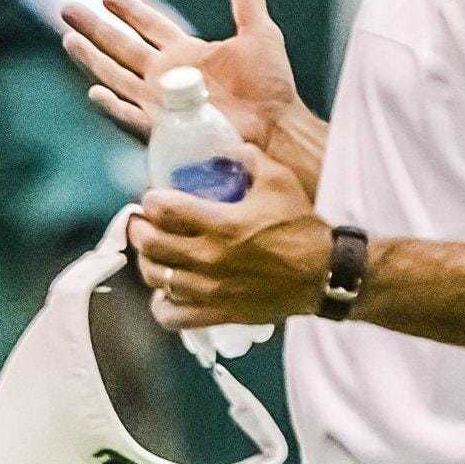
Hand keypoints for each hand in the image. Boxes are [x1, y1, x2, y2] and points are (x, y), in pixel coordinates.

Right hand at [61, 0, 301, 148]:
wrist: (277, 126)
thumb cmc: (271, 86)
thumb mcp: (260, 35)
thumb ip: (247, 1)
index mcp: (186, 52)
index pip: (149, 27)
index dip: (129, 12)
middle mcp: (167, 76)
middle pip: (121, 47)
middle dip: (94, 29)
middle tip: (67, 9)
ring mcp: (162, 101)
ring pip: (116, 76)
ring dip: (91, 59)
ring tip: (68, 39)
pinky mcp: (164, 126)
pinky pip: (132, 115)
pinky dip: (113, 106)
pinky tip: (95, 92)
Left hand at [127, 142, 328, 328]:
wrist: (324, 274)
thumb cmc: (301, 227)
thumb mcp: (278, 179)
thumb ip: (247, 157)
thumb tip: (225, 147)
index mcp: (222, 224)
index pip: (164, 210)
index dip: (151, 201)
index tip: (154, 198)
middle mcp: (210, 258)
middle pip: (151, 244)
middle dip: (140, 229)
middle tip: (143, 221)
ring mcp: (211, 290)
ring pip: (155, 279)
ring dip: (148, 262)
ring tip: (153, 252)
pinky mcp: (218, 313)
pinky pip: (172, 316)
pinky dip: (162, 304)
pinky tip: (168, 290)